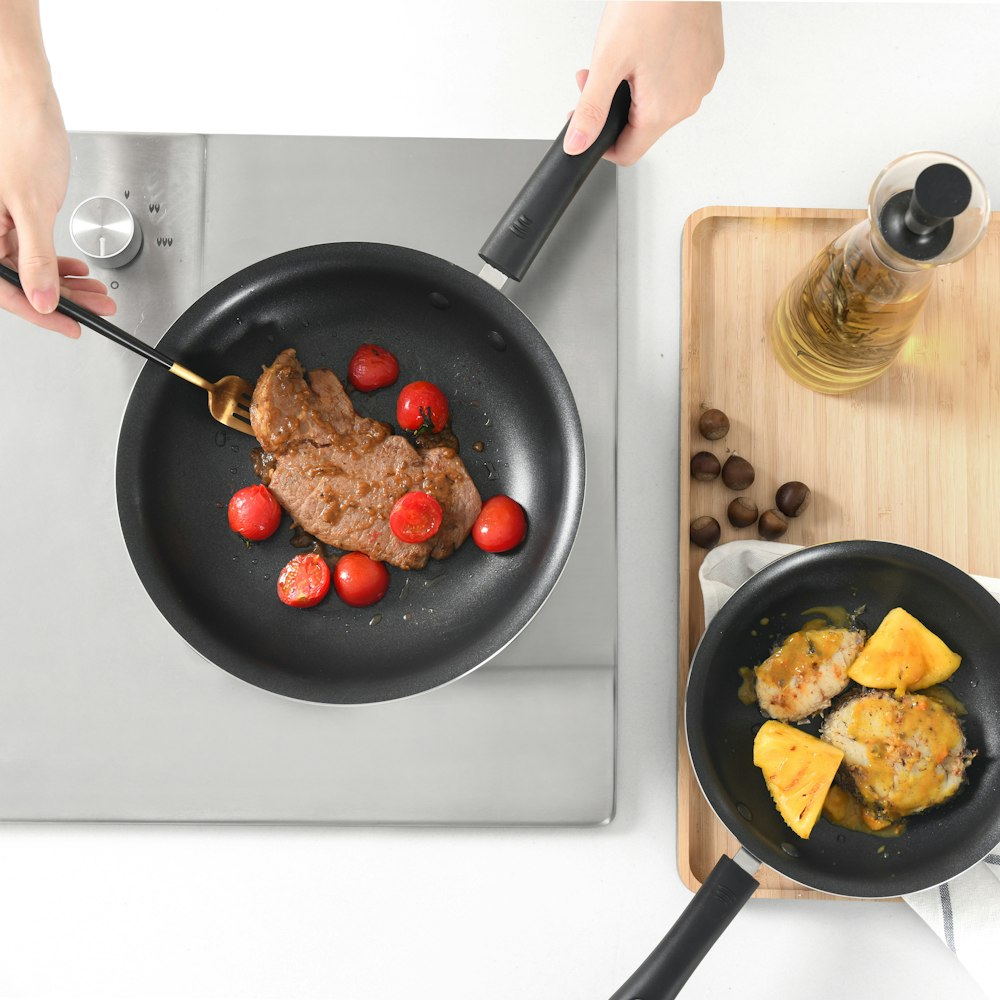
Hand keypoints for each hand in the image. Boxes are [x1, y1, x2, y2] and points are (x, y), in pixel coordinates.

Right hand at [0, 83, 115, 337]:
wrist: (23, 94)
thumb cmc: (20, 133)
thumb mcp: (31, 205)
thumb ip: (36, 258)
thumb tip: (43, 299)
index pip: (6, 290)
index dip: (41, 313)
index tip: (73, 326)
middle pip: (20, 282)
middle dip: (64, 298)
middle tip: (99, 309)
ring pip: (29, 268)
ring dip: (65, 283)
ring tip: (98, 292)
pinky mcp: (9, 212)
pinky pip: (31, 248)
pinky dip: (57, 262)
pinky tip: (79, 272)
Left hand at [564, 1, 723, 165]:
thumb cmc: (652, 4)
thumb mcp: (608, 61)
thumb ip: (591, 109)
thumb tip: (578, 144)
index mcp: (664, 111)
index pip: (627, 153)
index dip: (601, 142)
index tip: (587, 119)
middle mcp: (688, 102)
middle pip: (641, 127)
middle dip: (613, 106)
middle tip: (596, 74)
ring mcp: (701, 81)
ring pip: (658, 103)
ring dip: (633, 88)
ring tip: (623, 54)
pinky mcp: (708, 62)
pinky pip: (676, 81)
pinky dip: (657, 71)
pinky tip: (647, 45)